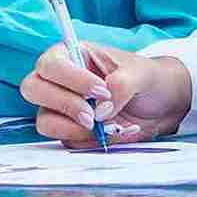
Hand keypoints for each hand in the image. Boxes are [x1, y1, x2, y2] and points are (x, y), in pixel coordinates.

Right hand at [18, 42, 191, 149]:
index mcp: (72, 55)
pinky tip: (111, 133)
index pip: (51, 64)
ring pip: (44, 120)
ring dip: (71, 127)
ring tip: (101, 127)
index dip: (71, 79)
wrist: (163, 105)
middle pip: (33, 89)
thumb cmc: (148, 79)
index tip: (101, 90)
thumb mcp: (141, 74)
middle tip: (93, 115)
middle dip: (64, 104)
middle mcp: (60, 81)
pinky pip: (65, 140)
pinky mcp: (71, 131)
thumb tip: (100, 109)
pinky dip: (87, 141)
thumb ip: (121, 85)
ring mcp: (62, 108)